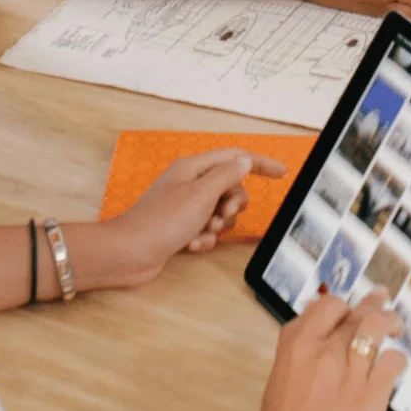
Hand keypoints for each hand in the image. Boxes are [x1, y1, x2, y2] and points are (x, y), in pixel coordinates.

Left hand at [106, 149, 285, 286]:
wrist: (129, 253)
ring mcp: (186, 206)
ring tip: (203, 232)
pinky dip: (205, 238)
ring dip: (219, 225)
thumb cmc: (161, 221)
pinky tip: (192, 244)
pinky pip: (208, 230)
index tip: (281, 173)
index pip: (235, 157)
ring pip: (222, 211)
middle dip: (233, 205)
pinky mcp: (183, 227)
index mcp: (194, 168)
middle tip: (222, 215)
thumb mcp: (202, 194)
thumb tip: (245, 161)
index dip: (260, 164)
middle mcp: (190, 183)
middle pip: (231, 188)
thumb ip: (227, 175)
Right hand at [257, 290, 406, 410]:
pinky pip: (393, 361)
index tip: (350, 310)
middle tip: (382, 300)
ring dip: (390, 321)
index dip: (344, 306)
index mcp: (296, 344)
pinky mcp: (371, 394)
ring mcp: (348, 371)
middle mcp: (323, 351)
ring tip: (395, 326)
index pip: (328, 304)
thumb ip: (300, 341)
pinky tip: (392, 365)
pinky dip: (396, 360)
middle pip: (357, 312)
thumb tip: (315, 308)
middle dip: (374, 303)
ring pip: (377, 325)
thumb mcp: (282, 377)